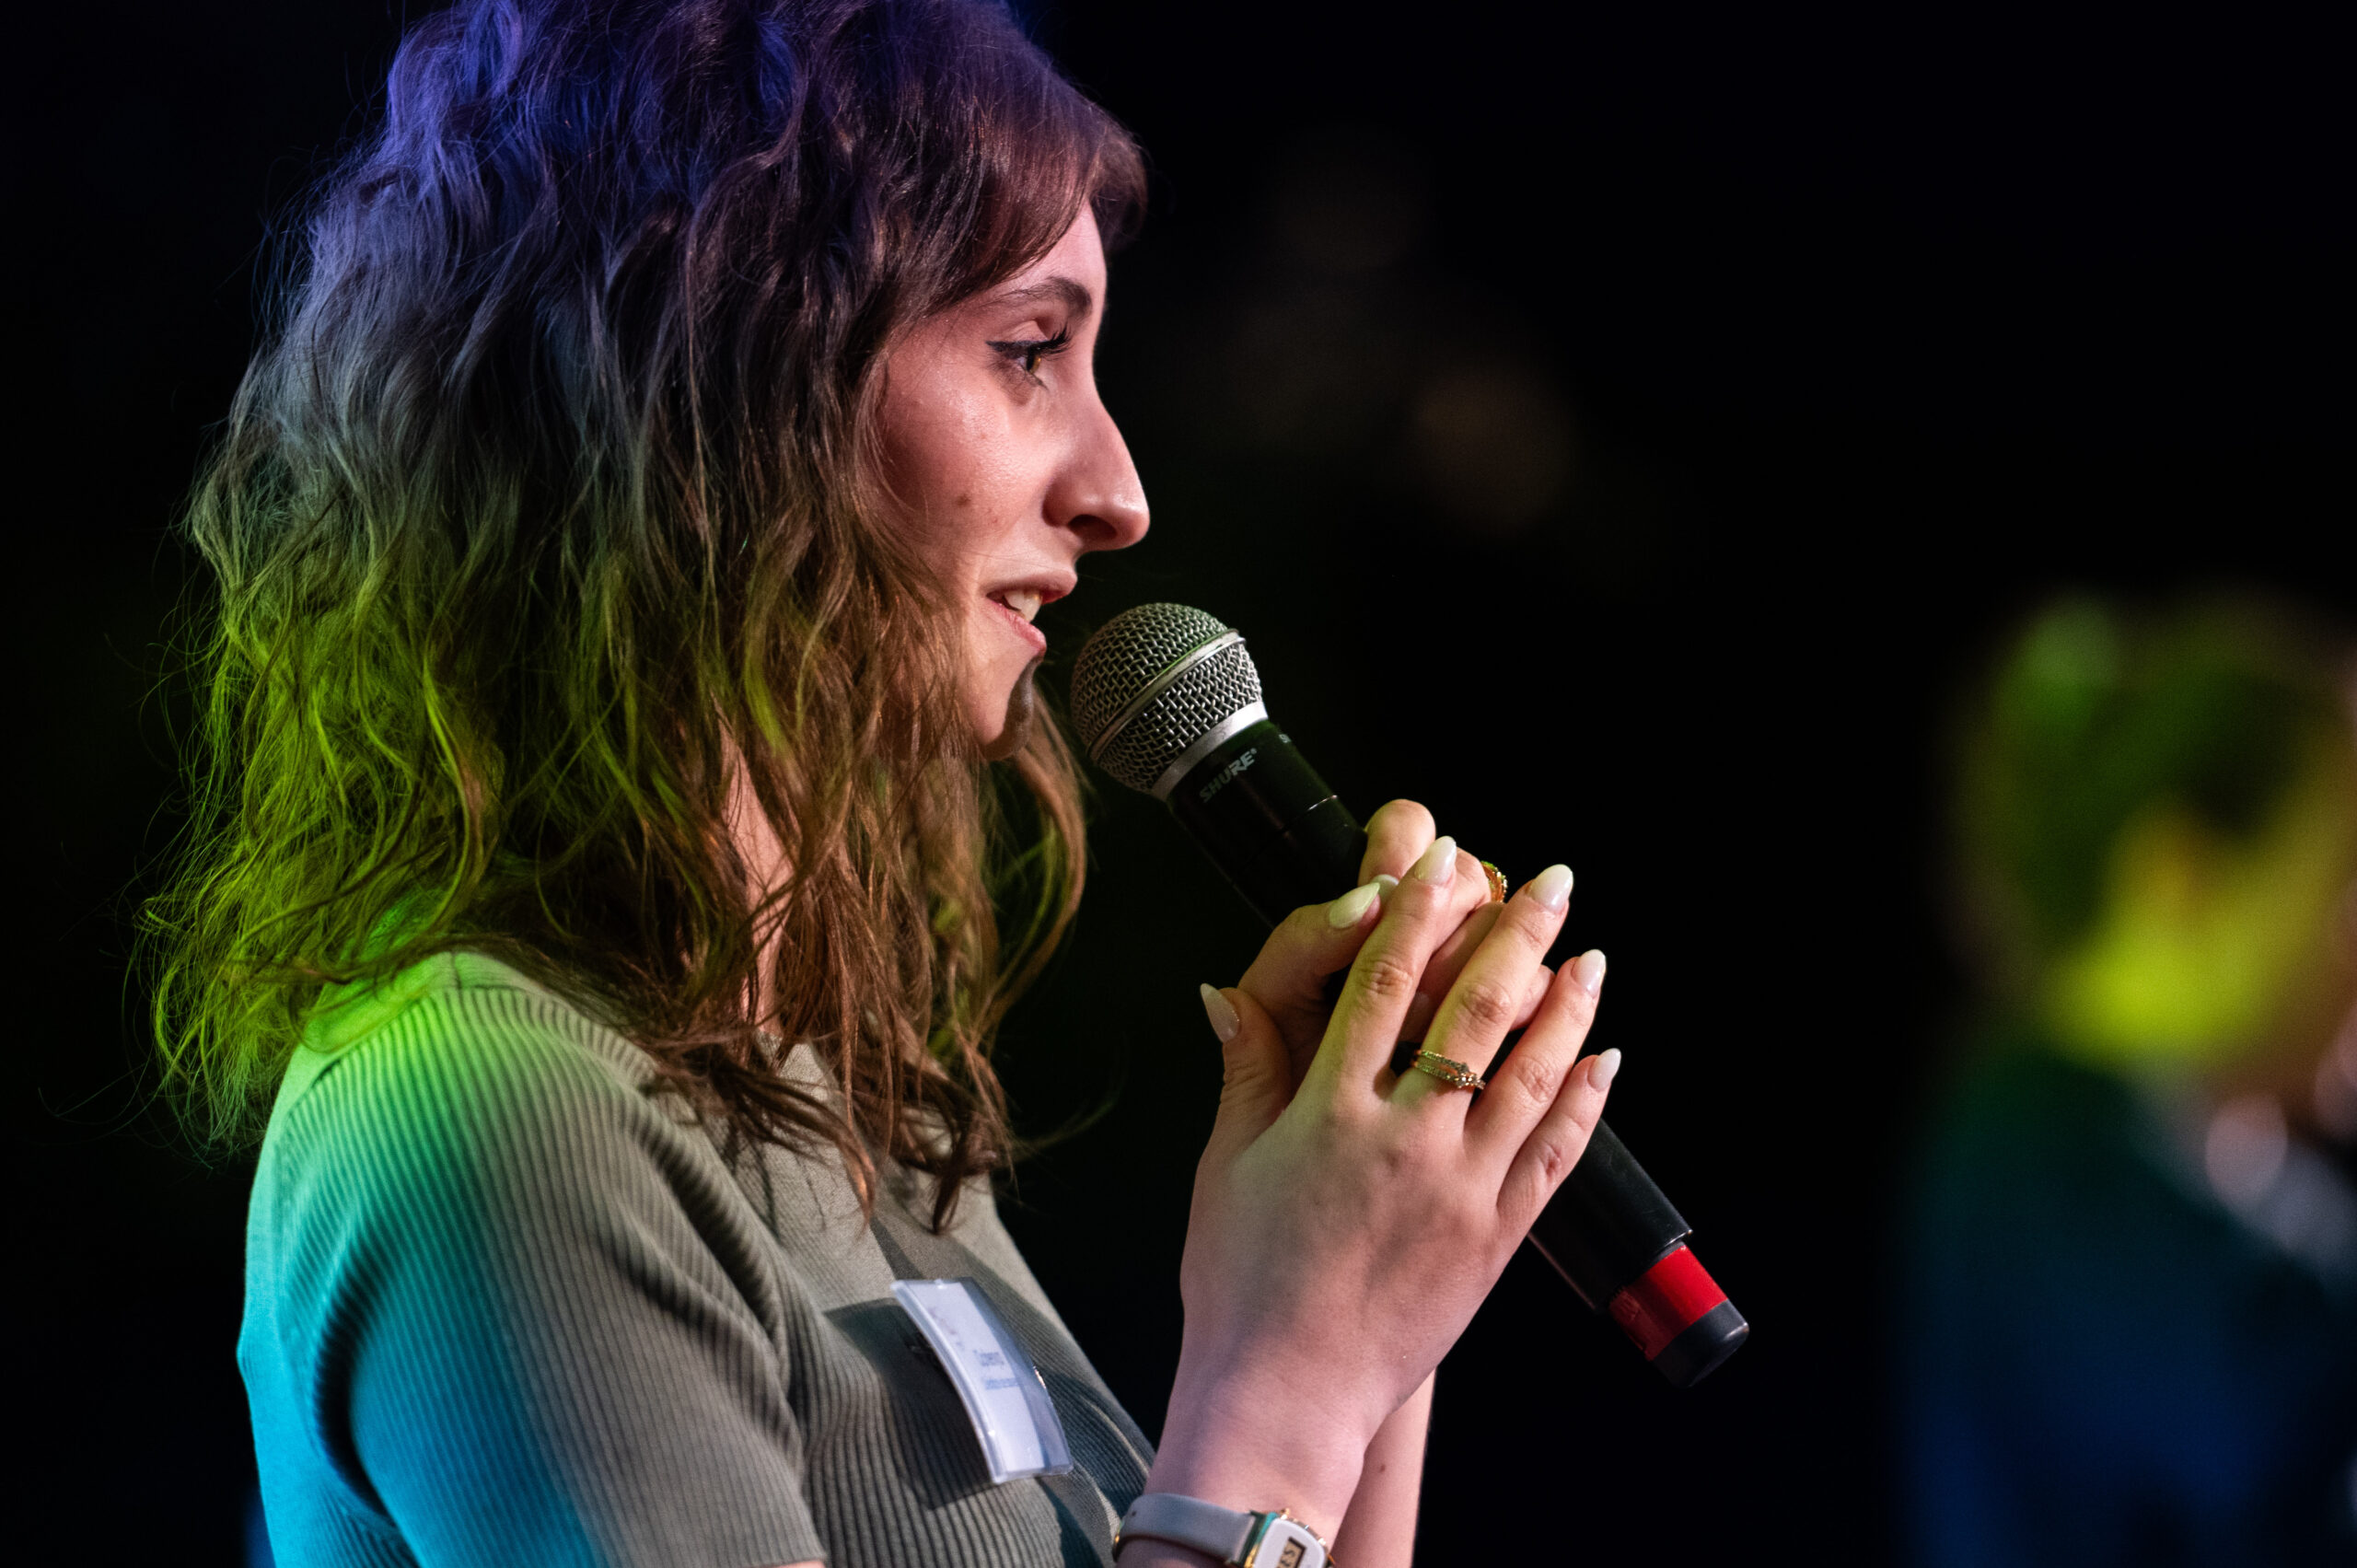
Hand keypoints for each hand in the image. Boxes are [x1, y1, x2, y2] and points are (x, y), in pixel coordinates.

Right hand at [1147, 837, 1617, 1539]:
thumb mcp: (1223, 1165)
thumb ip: (1245, 1070)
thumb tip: (1229, 990)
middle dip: (1518, 934)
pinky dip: (1585, 1100)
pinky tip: (1602, 1059)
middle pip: (1475, 1010)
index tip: (1445, 859)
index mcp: (1330, 1111)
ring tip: (1590, 954)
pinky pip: (1554, 1154)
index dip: (1418, 909)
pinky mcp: (1496, 1238)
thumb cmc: (1241, 1285)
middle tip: (1552, 880)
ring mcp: (1461, 1189)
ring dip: (1568, 1006)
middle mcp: (1406, 1139)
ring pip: (1533, 1075)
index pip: (1384, 982)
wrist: (1287, 1394)